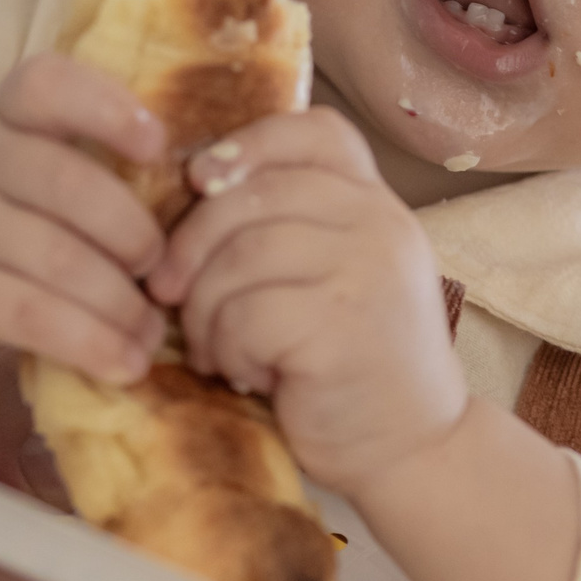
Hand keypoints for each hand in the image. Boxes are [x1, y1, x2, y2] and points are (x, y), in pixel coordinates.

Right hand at [0, 54, 168, 395]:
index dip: (107, 106)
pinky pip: (40, 316)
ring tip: (150, 331)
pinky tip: (124, 362)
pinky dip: (95, 343)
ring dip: (124, 305)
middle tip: (161, 270)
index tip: (158, 146)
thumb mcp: (7, 176)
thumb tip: (190, 205)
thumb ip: (74, 169)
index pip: (44, 84)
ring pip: (63, 259)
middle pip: (70, 182)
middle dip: (134, 233)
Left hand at [146, 107, 466, 495]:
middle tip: (168, 293)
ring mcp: (367, 271)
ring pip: (239, 257)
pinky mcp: (342, 327)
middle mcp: (380, 224)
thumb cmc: (350, 362)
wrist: (413, 448)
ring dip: (204, 310)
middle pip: (251, 195)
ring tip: (214, 348)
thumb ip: (287, 224)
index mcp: (376, 202)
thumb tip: (190, 186)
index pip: (315, 132)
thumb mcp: (332, 274)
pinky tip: (247, 374)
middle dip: (190, 246)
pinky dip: (226, 350)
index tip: (200, 179)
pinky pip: (245, 315)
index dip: (247, 144)